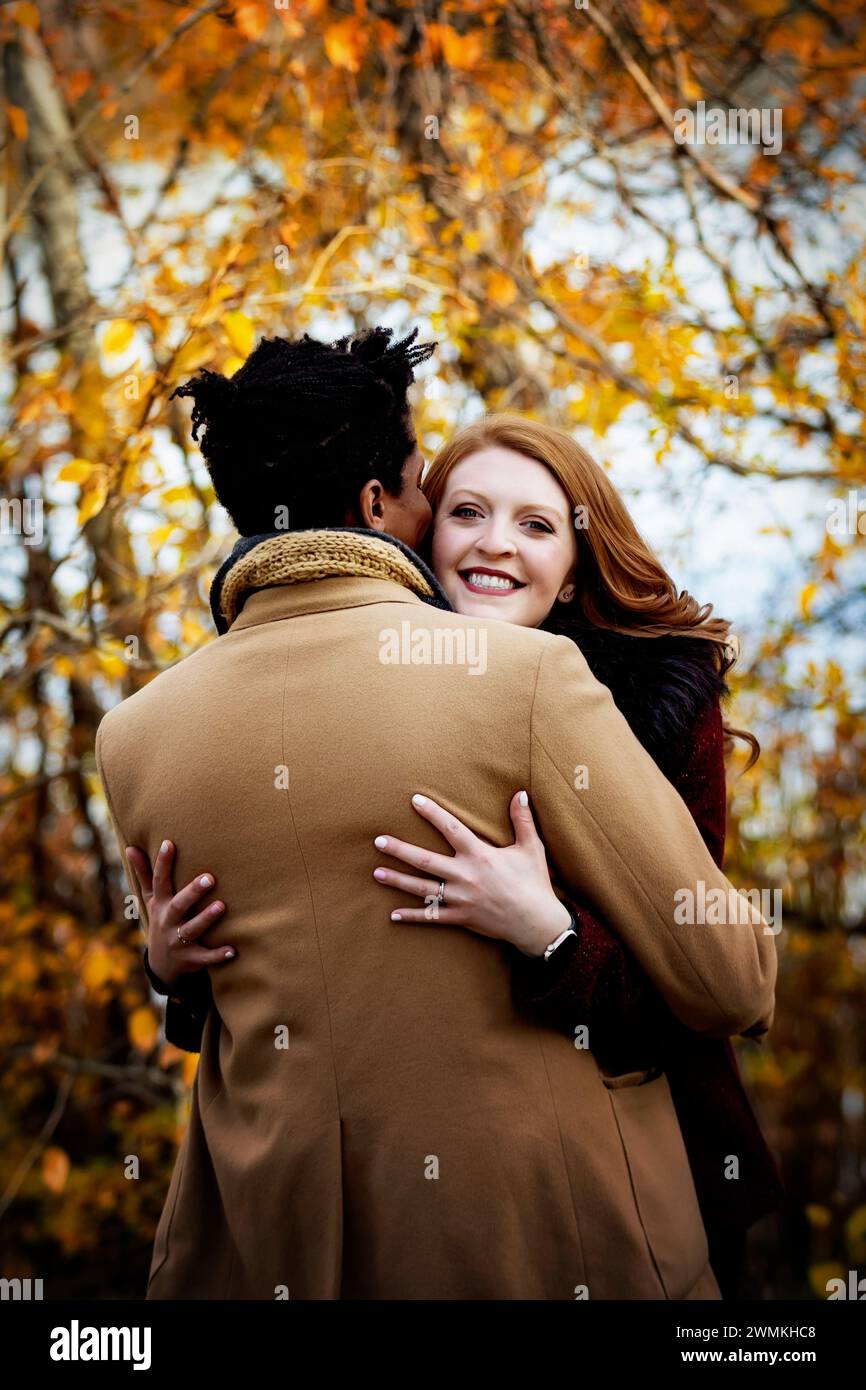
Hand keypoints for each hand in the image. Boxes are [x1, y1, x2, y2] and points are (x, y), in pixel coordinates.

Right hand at [125, 840, 235, 989]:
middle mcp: (168, 921)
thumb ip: (145, 874)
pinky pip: (205, 957)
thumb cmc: (162, 920)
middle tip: (209, 878)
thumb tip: (131, 847)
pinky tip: (232, 950)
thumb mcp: (151, 900)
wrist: (162, 965)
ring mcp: (178, 941)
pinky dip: (218, 955)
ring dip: (206, 918)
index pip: (159, 881)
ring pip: (192, 929)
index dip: (163, 863)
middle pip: (179, 905)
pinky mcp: (191, 958)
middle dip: (193, 892)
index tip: (169, 843)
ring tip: (221, 906)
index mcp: (161, 904)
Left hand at [372, 791, 572, 956]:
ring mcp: (460, 899)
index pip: (451, 829)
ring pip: (422, 888)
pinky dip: (412, 916)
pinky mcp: (460, 918)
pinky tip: (393, 914)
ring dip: (398, 880)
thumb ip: (522, 820)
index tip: (415, 800)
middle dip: (400, 850)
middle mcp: (465, 876)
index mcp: (480, 856)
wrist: (537, 923)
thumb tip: (520, 793)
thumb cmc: (534, 883)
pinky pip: (431, 916)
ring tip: (376, 873)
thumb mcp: (531, 849)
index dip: (432, 813)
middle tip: (378, 841)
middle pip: (425, 860)